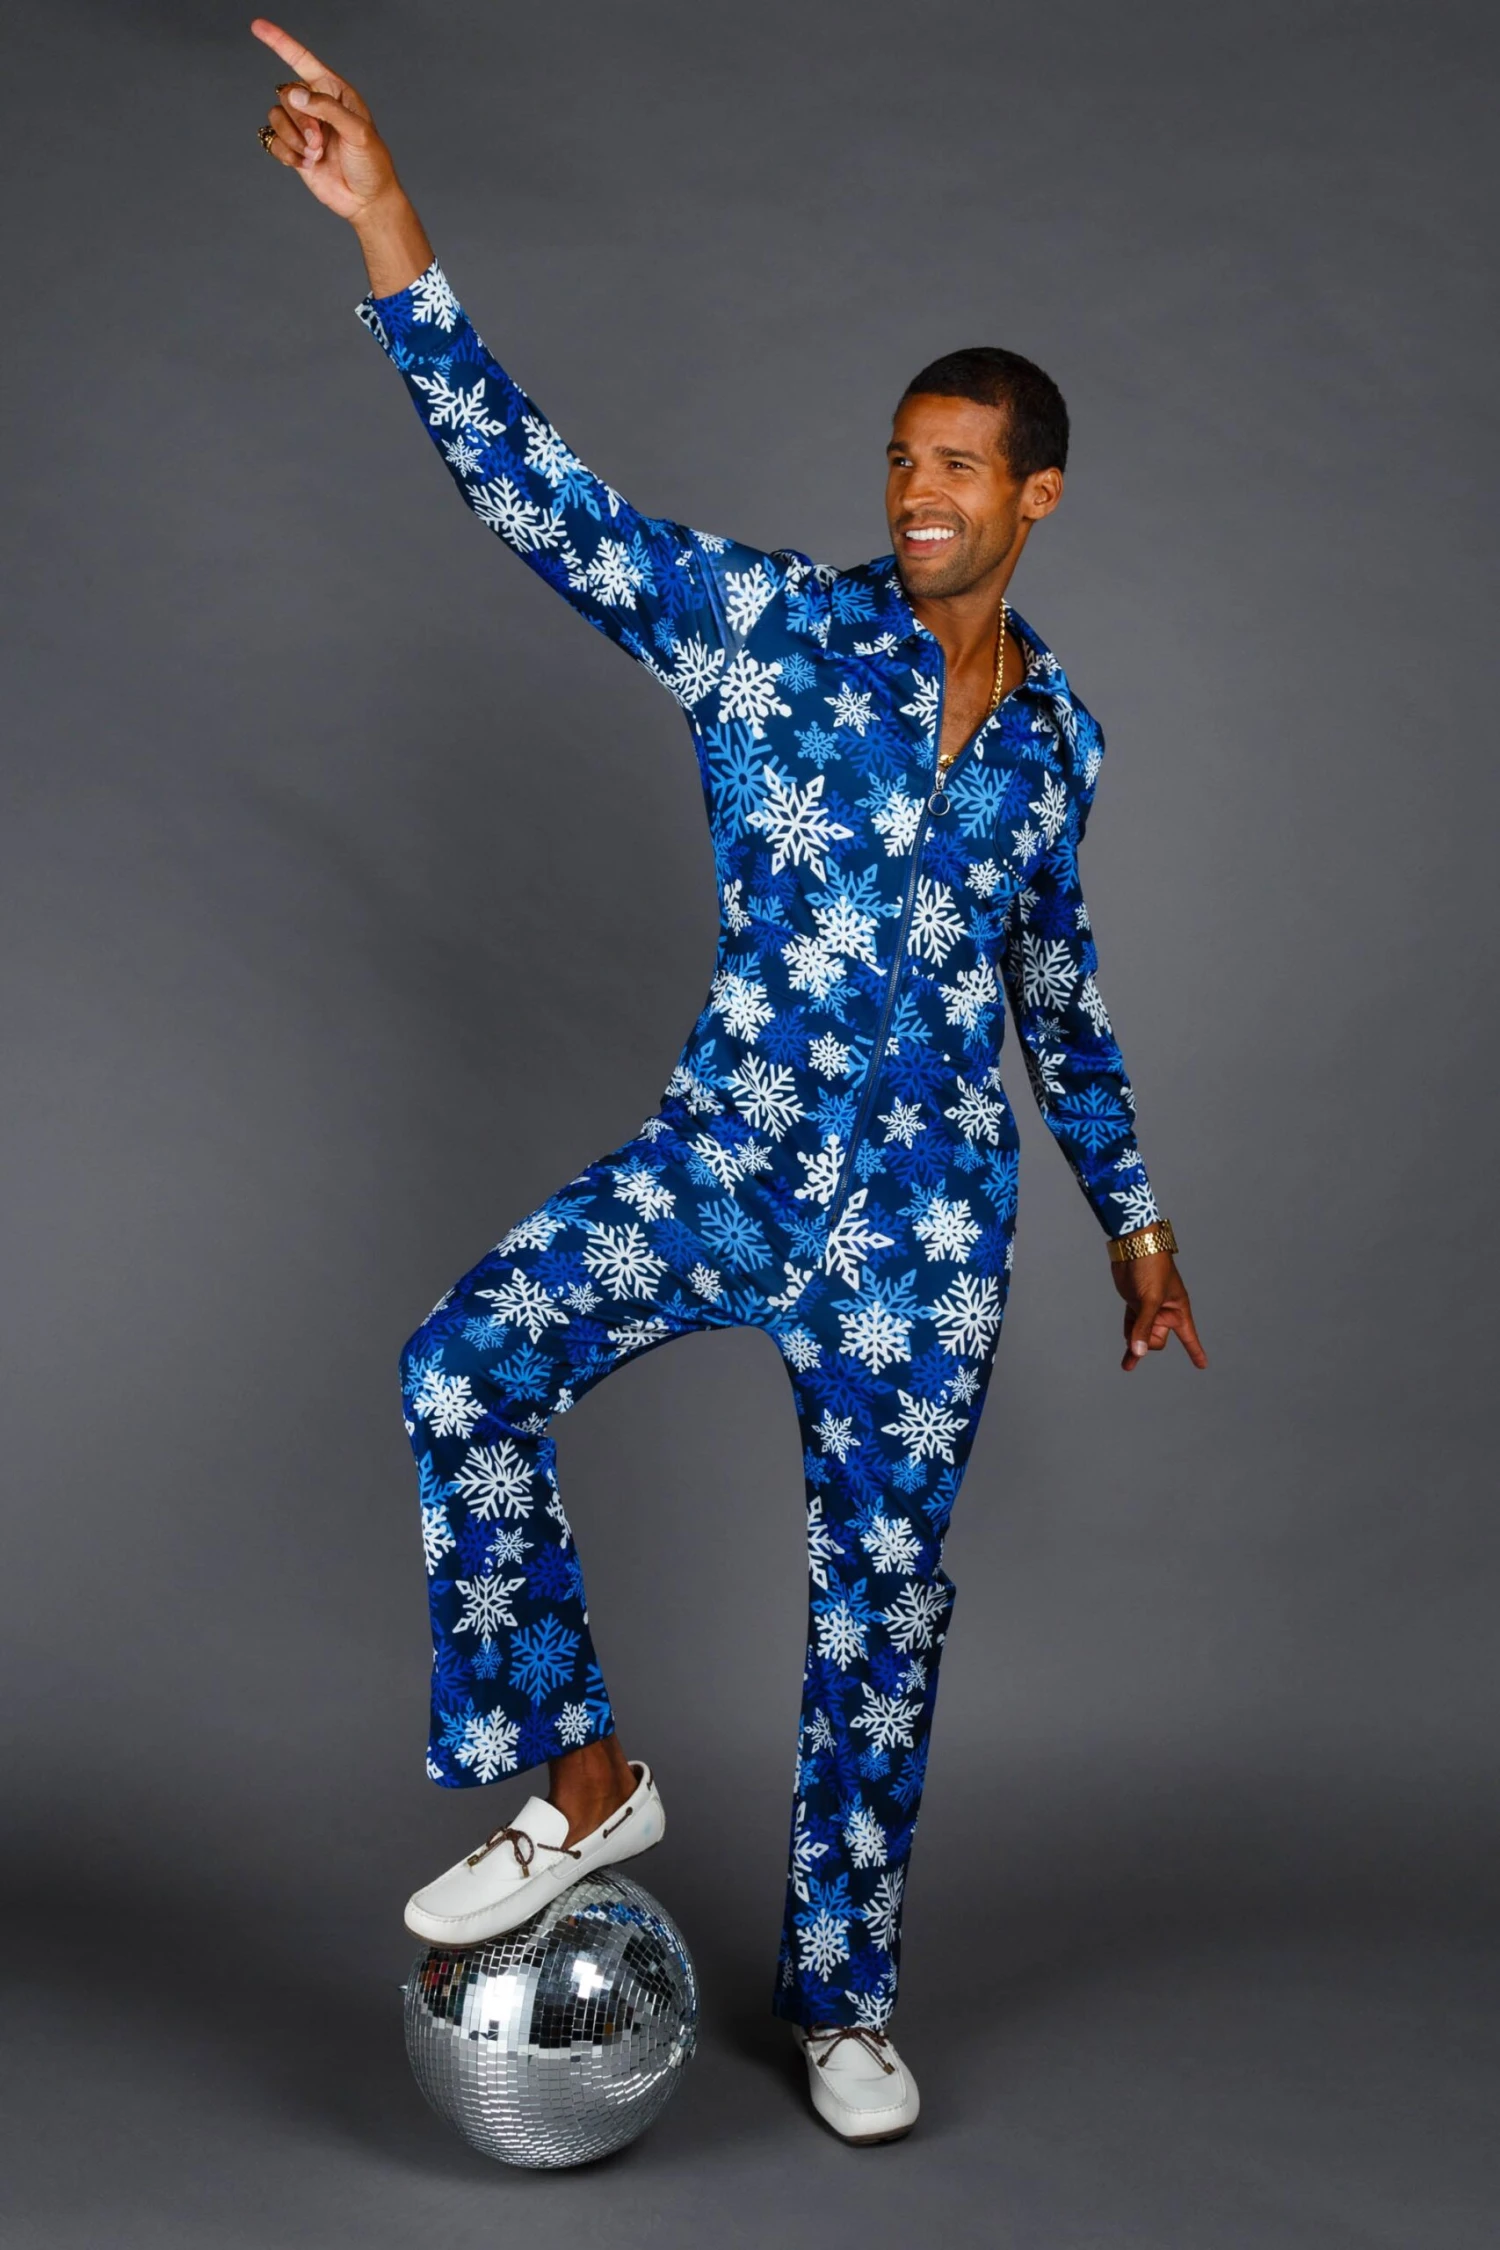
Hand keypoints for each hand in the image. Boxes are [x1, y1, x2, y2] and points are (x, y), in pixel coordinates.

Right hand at [250, 20, 432, 292]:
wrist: (367, 202)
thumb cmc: (372, 164)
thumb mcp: (357, 132)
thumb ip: (327, 108)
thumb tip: (295, 93)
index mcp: (335, 92)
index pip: (302, 60)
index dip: (279, 42)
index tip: (257, 26)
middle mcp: (317, 105)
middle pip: (286, 95)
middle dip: (300, 121)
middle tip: (320, 142)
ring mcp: (304, 128)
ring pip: (276, 117)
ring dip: (293, 139)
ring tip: (315, 155)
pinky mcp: (295, 150)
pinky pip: (273, 141)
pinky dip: (286, 154)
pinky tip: (305, 165)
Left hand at [1110, 1250, 1207, 1373]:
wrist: (1133, 1246)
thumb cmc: (1150, 1267)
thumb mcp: (1150, 1299)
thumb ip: (1144, 1326)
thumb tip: (1138, 1352)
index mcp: (1177, 1309)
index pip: (1189, 1336)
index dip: (1195, 1351)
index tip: (1202, 1365)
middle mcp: (1165, 1311)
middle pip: (1157, 1340)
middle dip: (1148, 1341)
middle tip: (1139, 1329)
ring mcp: (1148, 1308)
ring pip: (1143, 1336)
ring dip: (1134, 1345)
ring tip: (1127, 1362)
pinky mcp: (1134, 1304)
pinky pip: (1132, 1327)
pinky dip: (1129, 1338)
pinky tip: (1127, 1354)